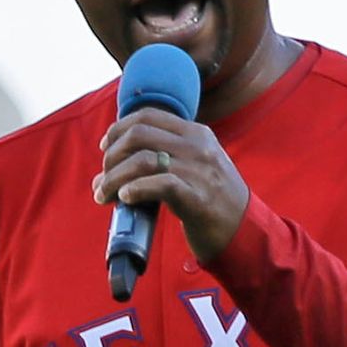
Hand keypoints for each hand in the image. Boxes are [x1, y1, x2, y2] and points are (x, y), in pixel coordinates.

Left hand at [93, 109, 248, 264]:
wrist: (243, 230)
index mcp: (197, 133)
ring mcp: (199, 171)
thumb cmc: (213, 200)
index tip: (105, 147)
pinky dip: (135, 189)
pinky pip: (158, 185)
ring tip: (103, 195)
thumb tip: (120, 159)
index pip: (147, 116)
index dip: (118, 129)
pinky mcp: (197, 198)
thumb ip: (171, 153)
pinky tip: (124, 199)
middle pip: (139, 135)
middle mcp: (198, 147)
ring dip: (114, 178)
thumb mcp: (200, 163)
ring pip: (142, 161)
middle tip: (102, 178)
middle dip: (111, 157)